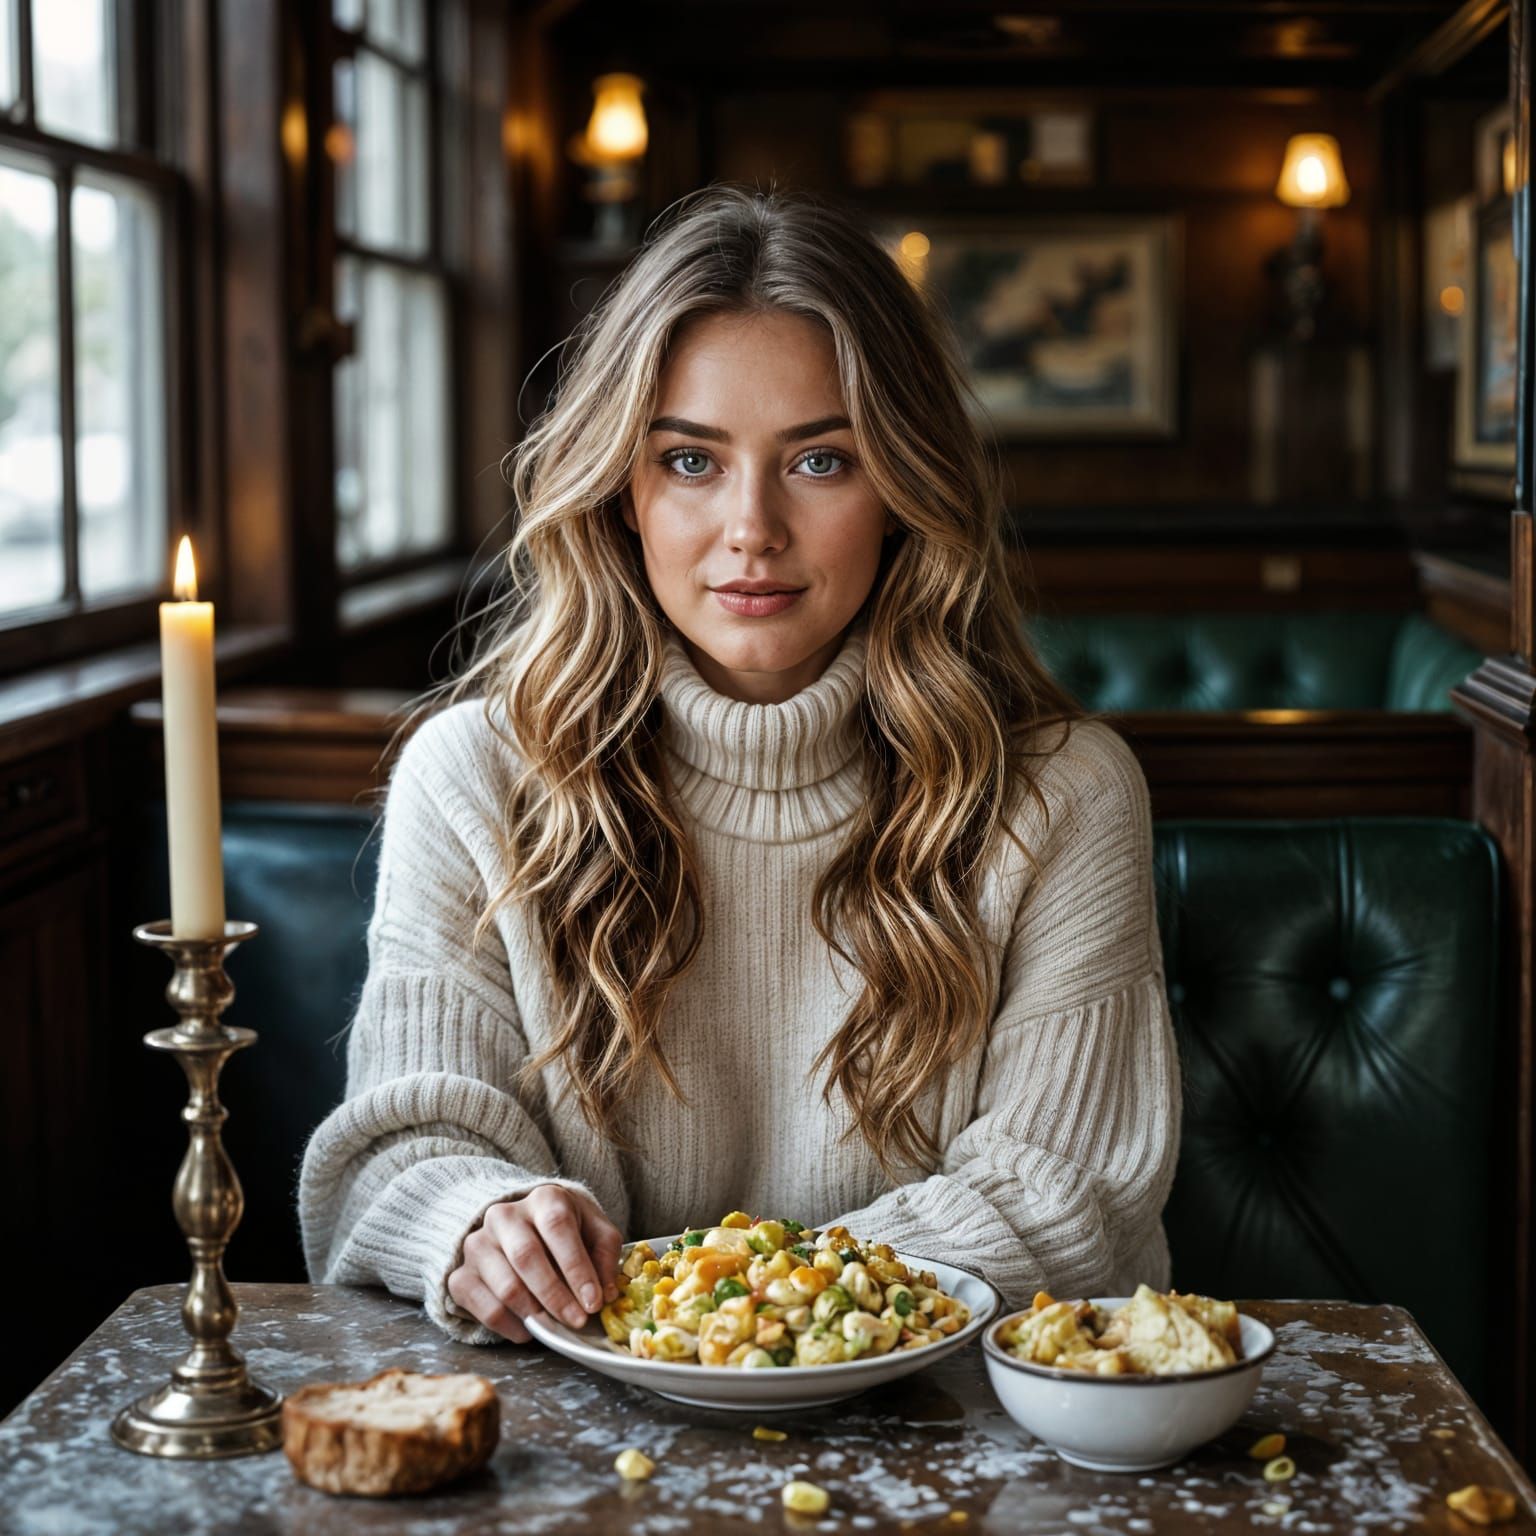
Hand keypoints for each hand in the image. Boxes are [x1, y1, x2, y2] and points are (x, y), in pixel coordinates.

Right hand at [447, 1184, 624, 1343]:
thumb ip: (604, 1255)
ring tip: (556, 1327)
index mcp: (542, 1199)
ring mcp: (477, 1245)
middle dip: (556, 1296)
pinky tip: (529, 1331)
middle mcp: (504, 1216)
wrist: (519, 1229)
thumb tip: (607, 1293)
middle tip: (577, 1321)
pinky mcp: (461, 1275)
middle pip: (527, 1257)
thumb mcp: (593, 1231)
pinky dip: (509, 1326)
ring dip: (535, 1313)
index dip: (577, 1268)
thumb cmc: (564, 1232)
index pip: (557, 1227)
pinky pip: (484, 1308)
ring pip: (506, 1286)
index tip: (594, 1301)